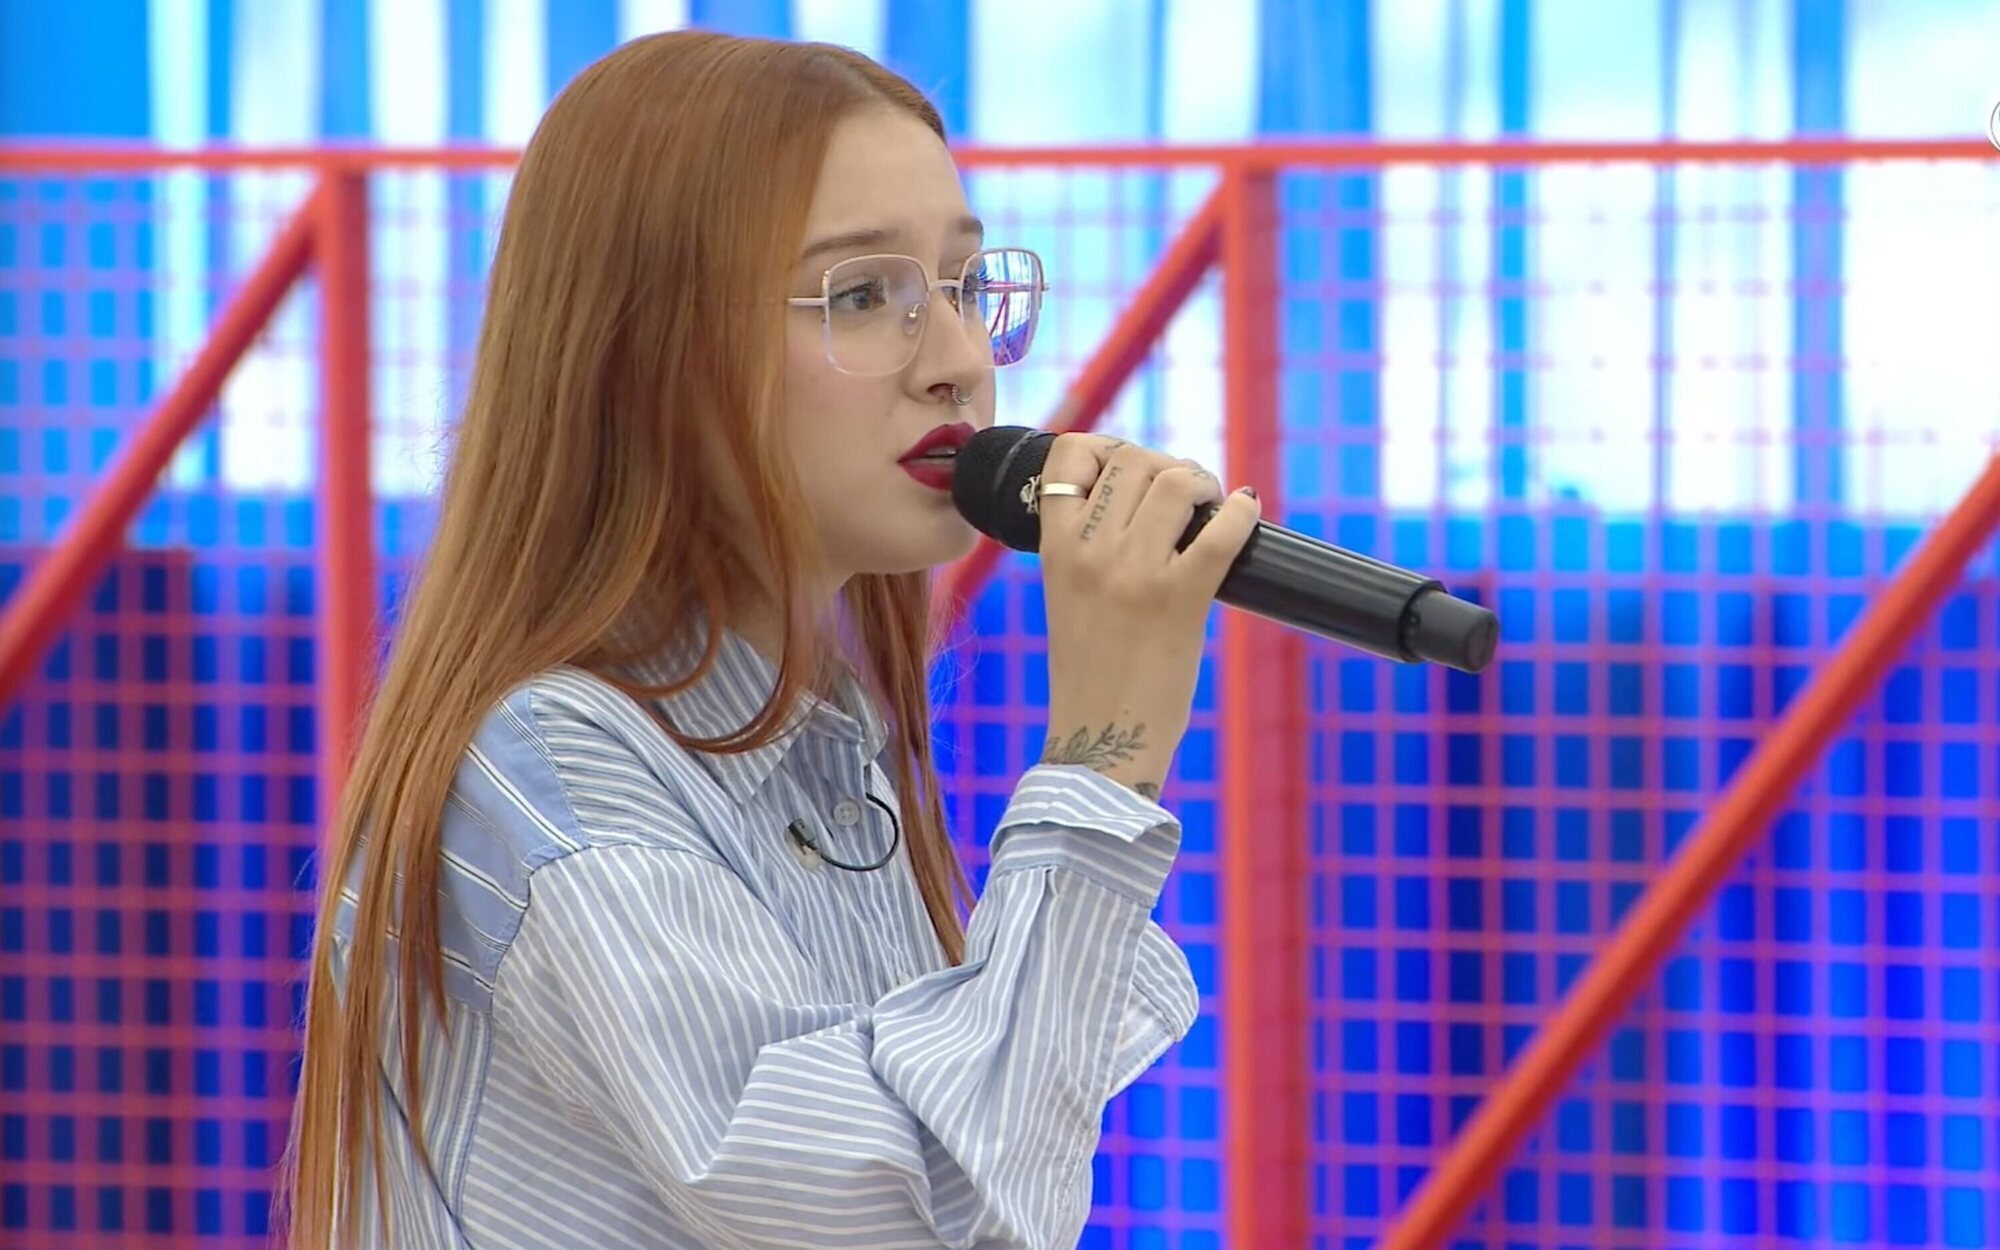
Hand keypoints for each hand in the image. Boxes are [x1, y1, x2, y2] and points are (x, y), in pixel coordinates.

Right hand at [1033, 434, 1260, 798]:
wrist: (1101, 739)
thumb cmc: (1088, 672)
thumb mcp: (1066, 595)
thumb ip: (1086, 546)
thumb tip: (1139, 499)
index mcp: (1055, 548)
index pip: (1068, 454)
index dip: (1106, 447)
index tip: (1129, 469)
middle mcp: (1091, 551)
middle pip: (1134, 459)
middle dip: (1166, 466)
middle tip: (1184, 495)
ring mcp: (1136, 573)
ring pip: (1177, 481)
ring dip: (1202, 483)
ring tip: (1210, 506)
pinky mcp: (1182, 599)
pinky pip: (1221, 530)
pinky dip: (1241, 513)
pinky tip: (1245, 513)